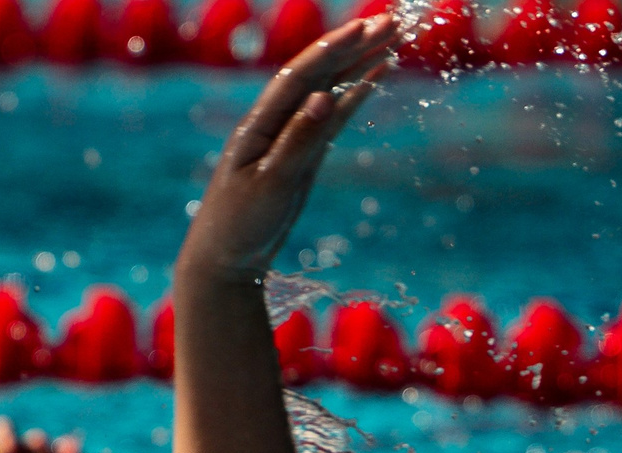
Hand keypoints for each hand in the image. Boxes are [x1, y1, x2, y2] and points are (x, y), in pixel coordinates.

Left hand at [175, 17, 394, 291]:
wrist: (227, 260)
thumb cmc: (240, 225)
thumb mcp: (271, 184)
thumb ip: (297, 141)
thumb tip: (322, 97)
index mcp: (260, 124)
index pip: (300, 76)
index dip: (332, 50)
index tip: (364, 27)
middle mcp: (275, 121)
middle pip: (319, 74)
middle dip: (354, 46)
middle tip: (393, 20)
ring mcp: (291, 136)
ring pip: (330, 90)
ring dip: (359, 62)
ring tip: (393, 36)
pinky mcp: (304, 154)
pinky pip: (334, 116)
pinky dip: (355, 93)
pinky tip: (377, 73)